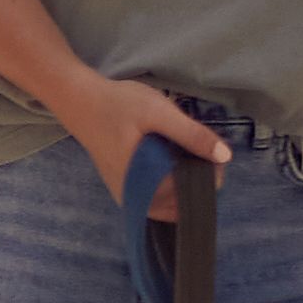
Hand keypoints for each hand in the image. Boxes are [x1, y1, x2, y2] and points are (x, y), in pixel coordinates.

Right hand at [60, 71, 224, 194]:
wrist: (77, 97)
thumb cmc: (116, 105)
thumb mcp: (159, 113)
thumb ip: (191, 135)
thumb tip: (225, 156)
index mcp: (142, 184)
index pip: (188, 197)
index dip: (208, 178)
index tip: (215, 153)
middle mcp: (132, 195)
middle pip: (177, 204)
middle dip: (197, 182)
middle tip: (204, 150)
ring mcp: (125, 191)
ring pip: (165, 201)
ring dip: (183, 182)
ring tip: (191, 153)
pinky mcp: (122, 181)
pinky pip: (153, 193)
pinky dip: (169, 181)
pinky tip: (173, 158)